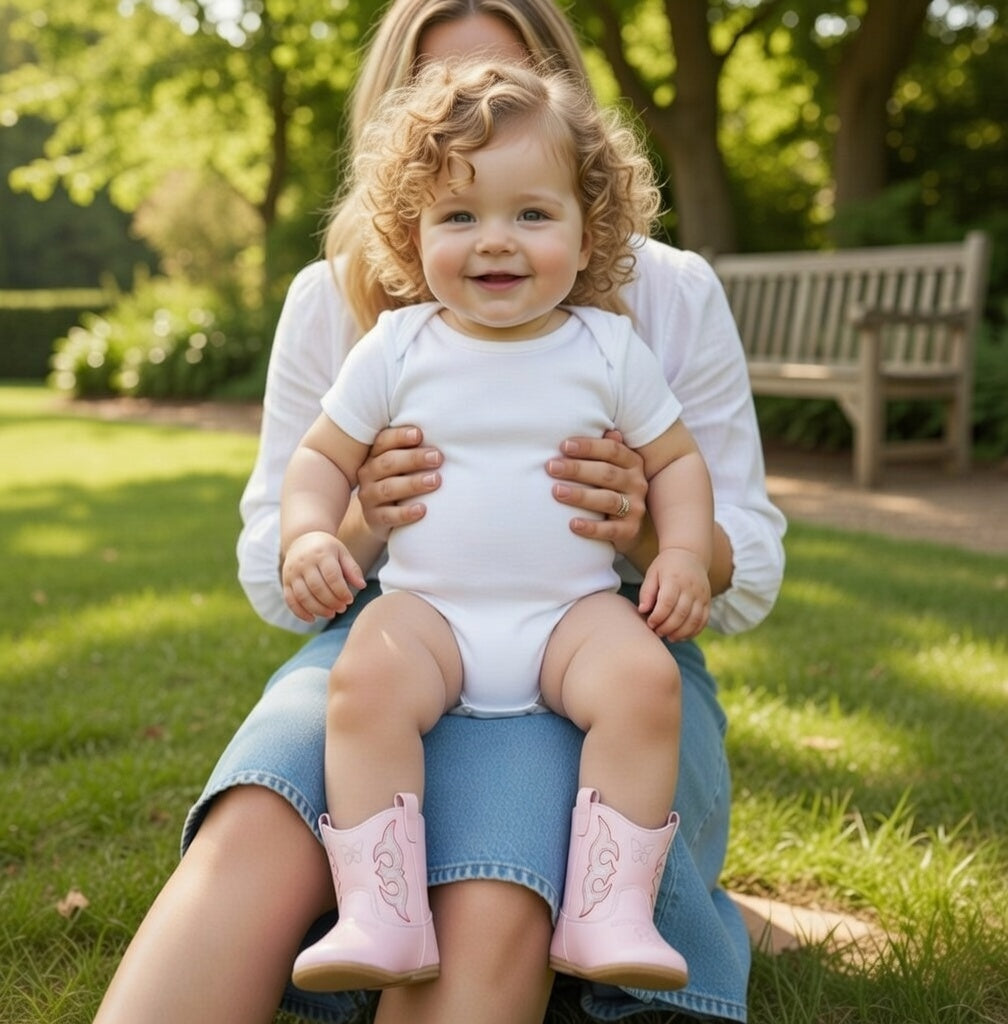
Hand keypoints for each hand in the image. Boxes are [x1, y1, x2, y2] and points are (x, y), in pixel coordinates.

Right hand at [282, 531, 365, 622]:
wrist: (302, 540)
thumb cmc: (327, 549)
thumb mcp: (342, 553)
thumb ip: (352, 569)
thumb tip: (362, 586)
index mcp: (321, 554)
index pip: (332, 576)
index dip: (341, 591)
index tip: (350, 600)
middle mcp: (304, 563)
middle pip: (317, 588)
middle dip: (331, 602)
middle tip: (342, 609)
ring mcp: (292, 573)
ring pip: (303, 596)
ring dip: (318, 609)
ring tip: (331, 614)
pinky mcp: (285, 582)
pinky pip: (290, 600)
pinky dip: (300, 612)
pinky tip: (312, 619)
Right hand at [356, 425, 442, 540]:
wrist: (379, 516)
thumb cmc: (398, 481)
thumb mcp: (401, 464)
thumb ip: (414, 450)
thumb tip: (443, 433)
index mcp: (374, 455)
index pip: (383, 441)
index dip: (400, 437)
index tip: (419, 434)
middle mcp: (368, 474)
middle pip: (388, 463)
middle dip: (413, 459)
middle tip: (437, 457)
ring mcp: (369, 496)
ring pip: (388, 489)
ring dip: (413, 484)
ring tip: (435, 481)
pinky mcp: (374, 518)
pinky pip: (389, 516)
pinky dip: (406, 513)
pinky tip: (423, 509)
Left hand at [547, 430, 646, 553]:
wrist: (628, 526)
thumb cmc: (611, 488)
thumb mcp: (611, 466)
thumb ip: (606, 450)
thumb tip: (609, 431)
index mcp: (633, 463)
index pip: (612, 450)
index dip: (588, 447)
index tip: (563, 446)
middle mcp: (637, 483)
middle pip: (606, 473)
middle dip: (577, 469)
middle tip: (551, 467)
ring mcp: (635, 508)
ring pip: (608, 500)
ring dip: (580, 496)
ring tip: (556, 492)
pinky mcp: (630, 531)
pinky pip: (610, 530)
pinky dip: (591, 527)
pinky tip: (573, 524)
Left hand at [637, 548, 710, 640]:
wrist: (689, 555)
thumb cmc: (666, 566)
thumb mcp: (652, 574)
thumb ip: (646, 592)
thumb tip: (643, 611)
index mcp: (674, 579)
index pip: (667, 602)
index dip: (658, 616)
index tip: (650, 623)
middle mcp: (690, 587)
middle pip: (681, 613)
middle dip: (668, 627)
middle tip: (657, 632)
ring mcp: (702, 595)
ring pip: (694, 620)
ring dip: (681, 633)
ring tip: (669, 637)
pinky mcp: (708, 601)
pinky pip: (703, 620)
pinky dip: (693, 631)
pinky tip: (682, 635)